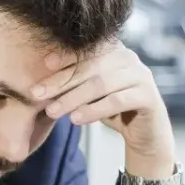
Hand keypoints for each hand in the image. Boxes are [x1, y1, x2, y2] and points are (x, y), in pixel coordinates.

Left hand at [32, 41, 174, 163]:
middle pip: (90, 67)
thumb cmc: (111, 109)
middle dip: (60, 82)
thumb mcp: (89, 94)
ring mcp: (141, 76)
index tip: (43, 66)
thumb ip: (73, 82)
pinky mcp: (148, 96)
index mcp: (114, 51)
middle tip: (36, 95)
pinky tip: (76, 119)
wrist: (144, 134)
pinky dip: (93, 110)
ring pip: (101, 84)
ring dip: (72, 98)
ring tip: (52, 112)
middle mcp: (129, 58)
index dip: (64, 57)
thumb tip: (41, 77)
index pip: (86, 50)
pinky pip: (116, 101)